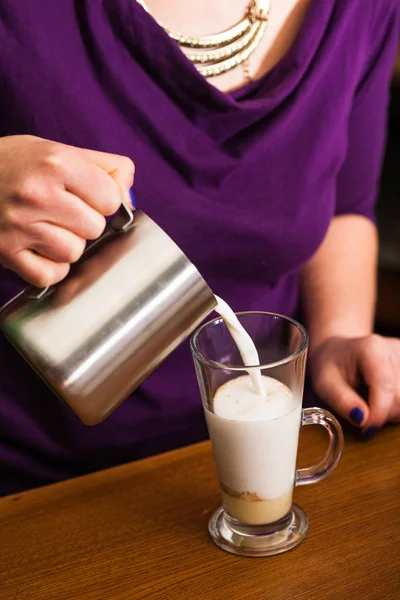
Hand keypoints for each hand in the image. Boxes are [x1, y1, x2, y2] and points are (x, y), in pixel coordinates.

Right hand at [0, 135, 133, 286]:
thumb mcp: (54, 150)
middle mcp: (38, 194)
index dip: (102, 198)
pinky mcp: (6, 252)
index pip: (111, 198)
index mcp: (56, 163)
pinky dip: (50, 267)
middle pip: (95, 228)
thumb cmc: (11, 163)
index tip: (84, 194)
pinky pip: (50, 274)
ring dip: (66, 244)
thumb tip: (129, 190)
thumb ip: (101, 166)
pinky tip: (38, 248)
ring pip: (74, 253)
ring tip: (46, 227)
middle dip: (83, 222)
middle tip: (60, 210)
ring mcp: (20, 226)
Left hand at [309, 334, 399, 433]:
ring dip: (390, 412)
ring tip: (369, 404)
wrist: (336, 350)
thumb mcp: (324, 383)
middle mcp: (393, 350)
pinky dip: (395, 406)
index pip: (386, 386)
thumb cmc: (329, 365)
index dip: (378, 413)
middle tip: (362, 415)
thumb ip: (342, 401)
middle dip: (383, 414)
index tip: (366, 428)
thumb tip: (363, 420)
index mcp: (371, 348)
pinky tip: (380, 400)